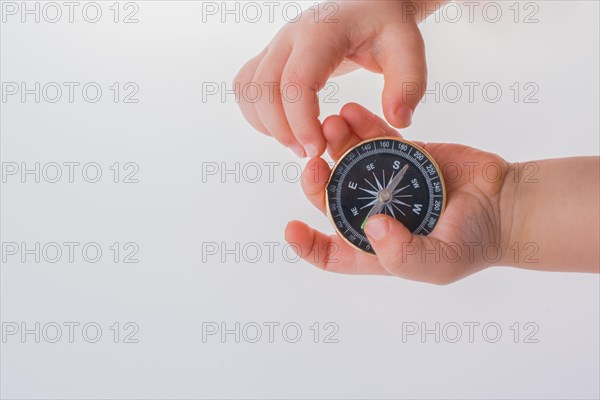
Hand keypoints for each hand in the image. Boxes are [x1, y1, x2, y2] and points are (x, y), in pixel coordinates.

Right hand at [234, 1, 430, 157]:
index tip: (317, 149)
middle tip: (310, 153)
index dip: (301, 121)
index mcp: (321, 33)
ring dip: (266, 124)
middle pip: (264, 89)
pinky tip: (284, 128)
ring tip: (298, 143)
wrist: (369, 6)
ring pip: (249, 90)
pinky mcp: (270, 56)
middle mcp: (290, 36)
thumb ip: (408, 83)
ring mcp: (276, 45)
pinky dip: (257, 114)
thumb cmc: (386, 26)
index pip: (296, 81)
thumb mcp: (408, 48)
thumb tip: (397, 119)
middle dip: (282, 130)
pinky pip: (247, 87)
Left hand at [285, 103, 514, 284]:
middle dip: (316, 183)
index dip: (308, 245)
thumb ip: (403, 254)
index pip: (332, 252)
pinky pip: (374, 138)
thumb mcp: (438, 263)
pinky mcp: (402, 154)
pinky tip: (349, 112)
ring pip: (348, 163)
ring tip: (328, 126)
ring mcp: (386, 181)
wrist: (506, 202)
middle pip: (332, 199)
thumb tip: (371, 226)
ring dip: (333, 146)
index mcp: (375, 247)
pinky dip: (361, 125)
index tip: (292, 229)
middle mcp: (374, 213)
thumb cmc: (474, 242)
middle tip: (313, 163)